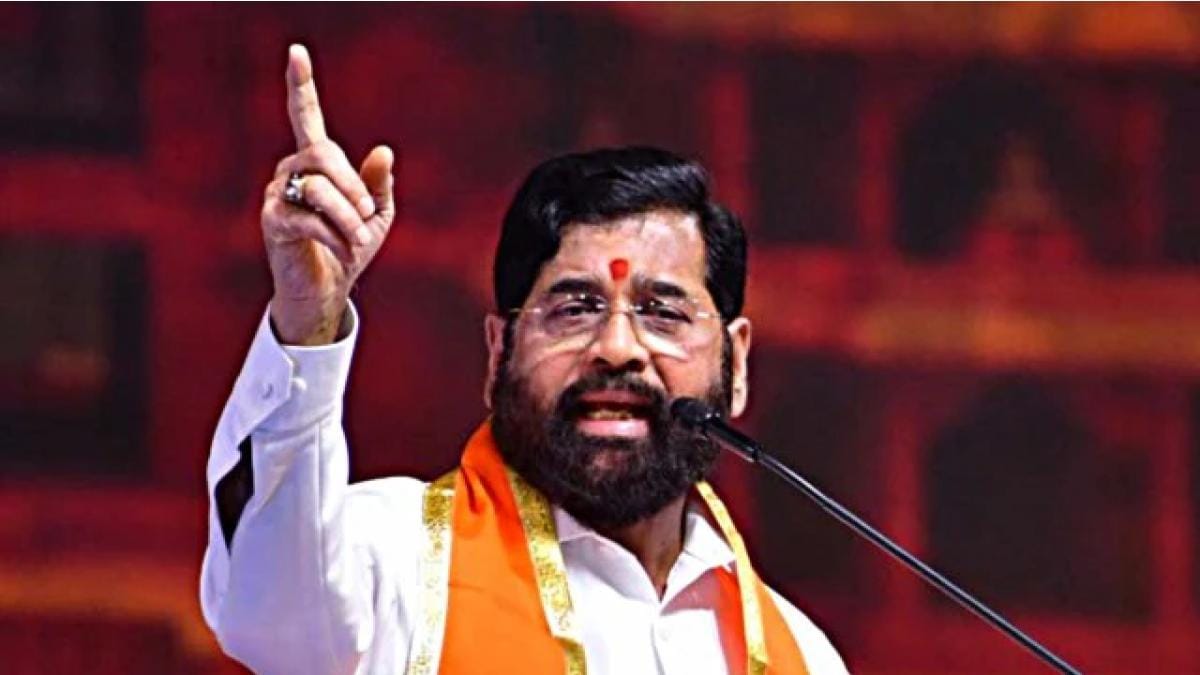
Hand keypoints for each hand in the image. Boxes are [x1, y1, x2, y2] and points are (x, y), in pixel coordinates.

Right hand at [261, 44, 395, 344]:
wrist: (327, 291)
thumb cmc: (349, 247)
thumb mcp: (376, 214)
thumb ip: (378, 182)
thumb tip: (383, 150)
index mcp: (315, 163)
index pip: (306, 116)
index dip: (302, 85)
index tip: (297, 52)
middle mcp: (290, 170)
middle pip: (322, 153)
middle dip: (353, 184)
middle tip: (367, 214)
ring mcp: (277, 194)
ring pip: (319, 188)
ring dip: (349, 216)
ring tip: (359, 238)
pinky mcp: (273, 222)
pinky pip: (311, 219)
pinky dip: (339, 236)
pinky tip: (346, 251)